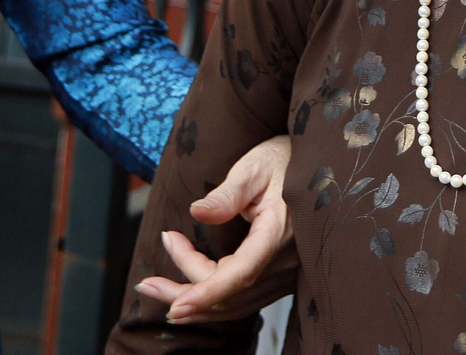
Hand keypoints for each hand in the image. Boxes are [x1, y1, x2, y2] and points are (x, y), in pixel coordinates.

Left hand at [135, 134, 295, 323]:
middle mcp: (283, 261)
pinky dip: (213, 298)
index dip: (206, 293)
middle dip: (185, 296)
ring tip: (157, 288)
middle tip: (146, 284)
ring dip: (195, 301)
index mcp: (278, 232)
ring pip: (235, 304)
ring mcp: (284, 273)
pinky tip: (190, 288)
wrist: (319, 166)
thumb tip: (196, 212)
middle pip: (230, 296)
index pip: (240, 274)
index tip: (174, 306)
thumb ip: (227, 193)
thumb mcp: (255, 166)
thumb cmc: (286, 159)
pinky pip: (243, 298)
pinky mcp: (278, 275)